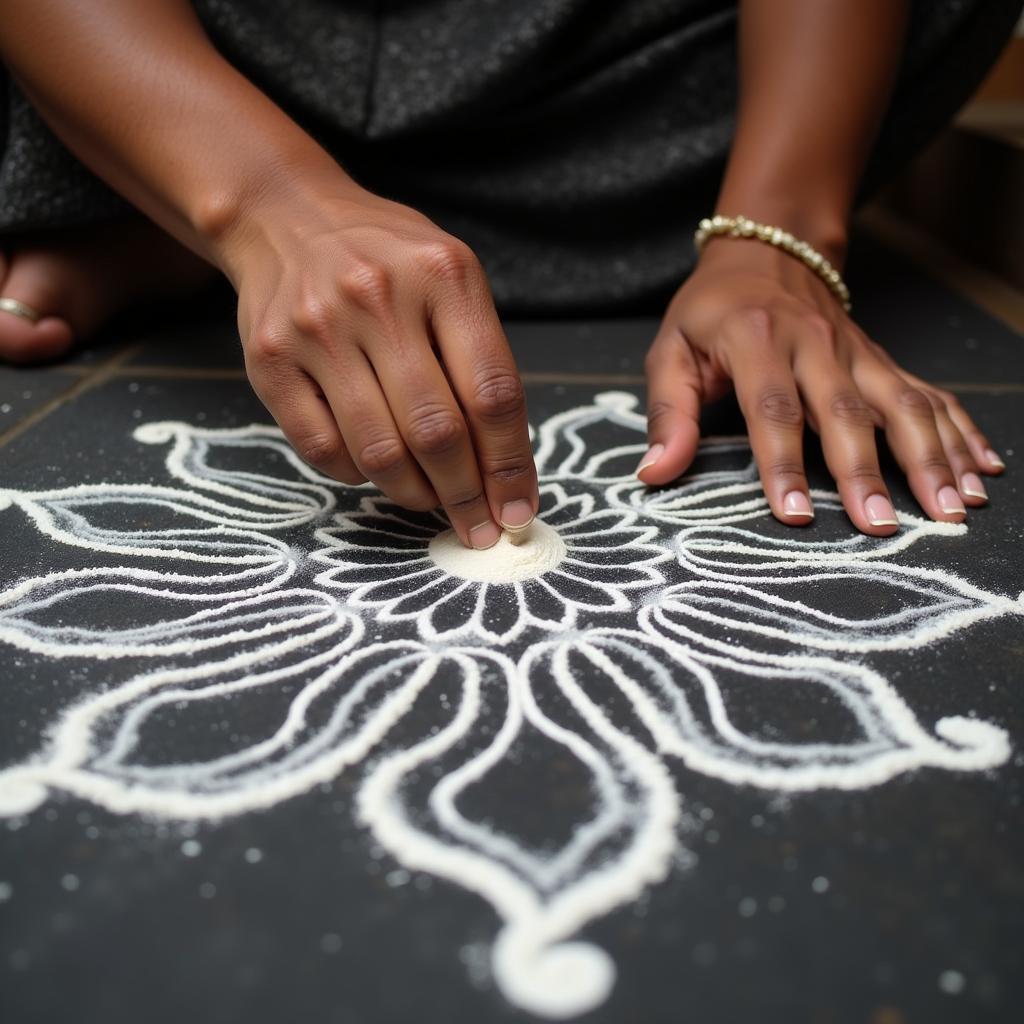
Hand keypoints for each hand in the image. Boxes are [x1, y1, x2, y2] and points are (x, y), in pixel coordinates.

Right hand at [222, 186, 538, 548]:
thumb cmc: (390, 261)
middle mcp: (380, 298)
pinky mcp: (269, 361)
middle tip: (478, 526)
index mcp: (444, 276)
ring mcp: (318, 329)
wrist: (287, 217)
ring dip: (415, 495)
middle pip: (438, 432)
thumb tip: (505, 470)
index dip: (510, 466)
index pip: (493, 394)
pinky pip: (323, 450)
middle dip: (466, 496)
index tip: (518, 511)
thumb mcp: (453, 280)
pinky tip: (375, 468)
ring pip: (380, 452)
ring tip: (431, 500)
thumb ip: (481, 361)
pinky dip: (358, 476)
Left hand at [640, 238, 1003, 533]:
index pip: (772, 408)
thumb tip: (655, 473)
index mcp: (756, 340)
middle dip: (866, 472)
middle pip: (846, 411)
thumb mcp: (669, 352)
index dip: (784, 463)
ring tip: (953, 509)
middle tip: (881, 526)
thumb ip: (666, 413)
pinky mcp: (882, 359)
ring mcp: (858, 351)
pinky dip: (960, 431)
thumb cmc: (709, 313)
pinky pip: (929, 394)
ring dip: (931, 456)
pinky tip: (982, 469)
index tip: (795, 514)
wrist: (766, 252)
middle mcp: (816, 343)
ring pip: (903, 402)